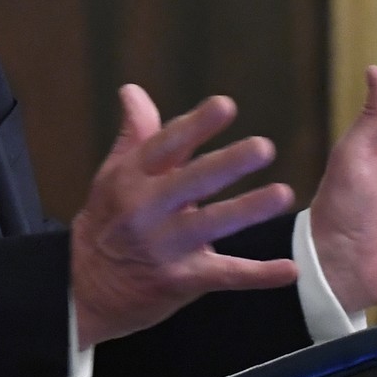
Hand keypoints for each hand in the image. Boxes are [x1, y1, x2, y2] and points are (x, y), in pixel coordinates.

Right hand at [71, 84, 297, 348]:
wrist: (86, 286)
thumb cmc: (108, 220)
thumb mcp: (113, 175)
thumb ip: (135, 133)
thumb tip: (133, 90)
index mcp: (131, 177)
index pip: (166, 145)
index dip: (195, 125)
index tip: (225, 106)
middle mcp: (145, 209)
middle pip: (191, 182)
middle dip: (227, 164)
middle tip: (263, 147)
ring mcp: (163, 247)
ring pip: (211, 225)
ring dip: (247, 210)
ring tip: (282, 193)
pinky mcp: (180, 280)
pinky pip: (224, 276)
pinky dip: (258, 275)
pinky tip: (289, 269)